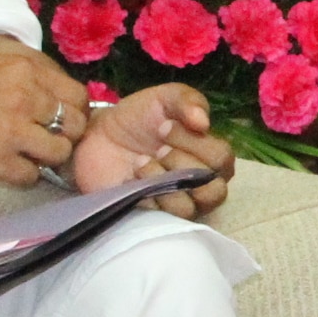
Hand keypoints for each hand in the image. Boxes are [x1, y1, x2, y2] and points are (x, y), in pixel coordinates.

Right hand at [0, 39, 87, 184]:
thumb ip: (28, 80)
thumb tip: (61, 99)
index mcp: (24, 71)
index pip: (77, 96)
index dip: (73, 111)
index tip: (61, 121)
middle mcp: (24, 98)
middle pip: (75, 126)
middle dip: (64, 136)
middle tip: (45, 140)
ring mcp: (13, 131)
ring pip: (59, 153)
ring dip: (46, 158)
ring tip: (24, 154)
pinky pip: (32, 176)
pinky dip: (23, 175)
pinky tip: (5, 165)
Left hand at [73, 83, 234, 218]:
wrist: (96, 135)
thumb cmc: (138, 118)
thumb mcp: (165, 98)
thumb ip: (189, 101)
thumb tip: (203, 122)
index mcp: (209, 156)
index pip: (221, 159)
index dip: (194, 143)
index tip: (164, 127)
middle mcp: (200, 185)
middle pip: (214, 190)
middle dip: (181, 164)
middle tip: (157, 148)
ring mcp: (176, 204)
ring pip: (188, 208)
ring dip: (163, 181)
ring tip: (141, 164)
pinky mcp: (151, 217)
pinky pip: (160, 218)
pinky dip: (145, 194)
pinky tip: (132, 177)